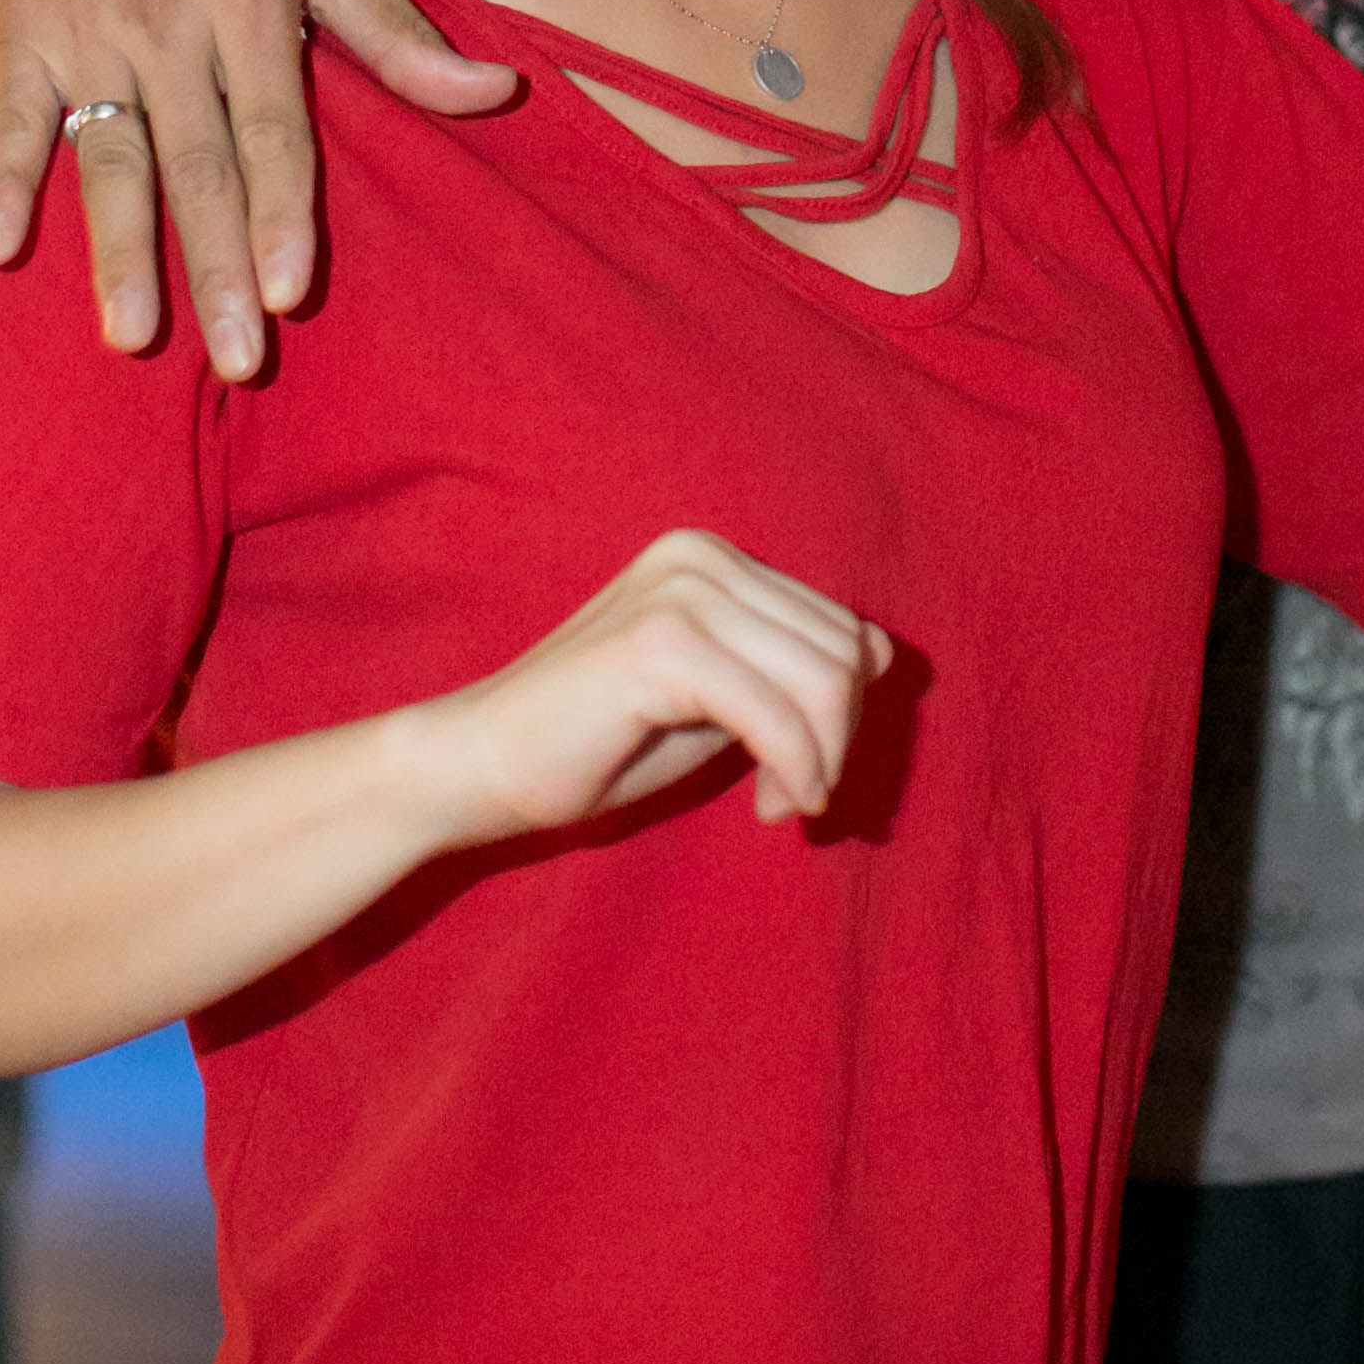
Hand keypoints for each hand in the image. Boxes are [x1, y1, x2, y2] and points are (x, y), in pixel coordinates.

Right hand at [0, 0, 513, 377]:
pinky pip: (15, 123)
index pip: (271, 127)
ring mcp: (85, 27)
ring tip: (131, 338)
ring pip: (110, 159)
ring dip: (118, 252)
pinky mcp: (19, 36)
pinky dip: (1, 185)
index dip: (280, 212)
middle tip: (235, 357)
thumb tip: (497, 94)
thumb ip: (400, 37)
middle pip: (196, 162)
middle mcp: (164, 14)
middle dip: (214, 264)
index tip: (288, 294)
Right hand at [428, 529, 894, 838]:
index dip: (843, 712)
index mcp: (713, 557)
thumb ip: (784, 671)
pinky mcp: (661, 642)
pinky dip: (797, 769)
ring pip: (822, 680)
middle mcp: (702, 556)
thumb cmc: (596, 744)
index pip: (839, 627)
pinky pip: (776, 715)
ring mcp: (681, 591)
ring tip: (784, 805)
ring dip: (822, 761)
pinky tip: (775, 807)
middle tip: (794, 801)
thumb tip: (882, 652)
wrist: (480, 765)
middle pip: (841, 650)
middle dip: (839, 740)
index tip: (803, 777)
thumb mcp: (715, 699)